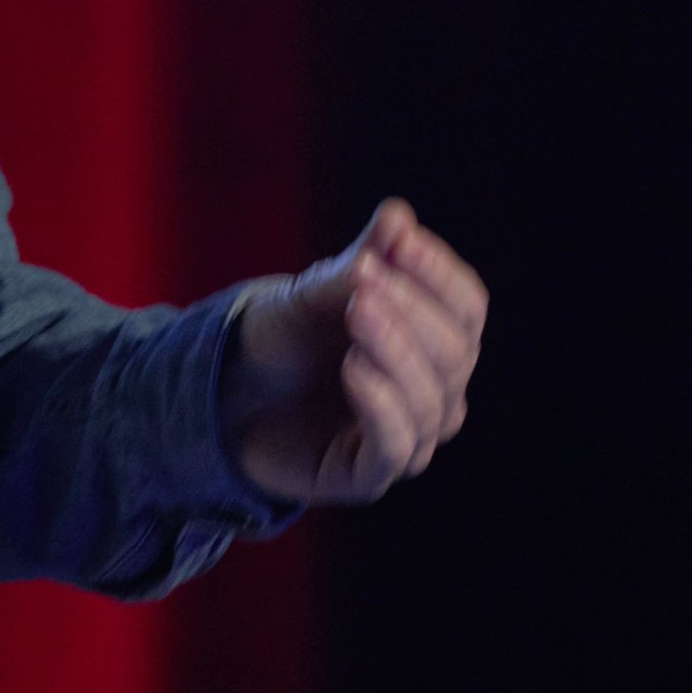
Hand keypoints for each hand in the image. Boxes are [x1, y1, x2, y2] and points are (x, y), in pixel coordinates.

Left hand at [221, 199, 486, 504]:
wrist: (224, 394)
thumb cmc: (282, 338)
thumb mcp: (312, 294)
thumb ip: (358, 263)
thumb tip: (397, 217)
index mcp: (433, 338)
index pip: (467, 307)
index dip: (440, 273)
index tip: (400, 241)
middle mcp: (434, 390)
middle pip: (455, 352)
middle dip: (411, 311)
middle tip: (363, 283)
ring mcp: (407, 436)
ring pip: (433, 401)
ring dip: (395, 351)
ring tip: (354, 314)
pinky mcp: (370, 475)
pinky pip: (397, 446)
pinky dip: (381, 403)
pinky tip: (354, 368)